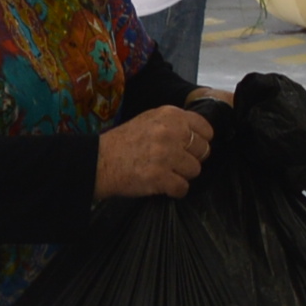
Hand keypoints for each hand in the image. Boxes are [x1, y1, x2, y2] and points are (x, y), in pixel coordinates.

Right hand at [95, 104, 212, 199]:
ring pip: (195, 170)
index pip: (206, 129)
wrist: (99, 161)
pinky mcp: (160, 176)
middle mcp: (171, 132)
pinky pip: (182, 188)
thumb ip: (174, 124)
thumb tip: (198, 135)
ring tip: (165, 172)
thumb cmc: (124, 142)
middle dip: (191, 159)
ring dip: (182, 175)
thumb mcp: (149, 120)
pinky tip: (163, 185)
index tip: (190, 148)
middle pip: (202, 150)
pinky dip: (175, 190)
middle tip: (174, 162)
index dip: (200, 141)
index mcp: (171, 115)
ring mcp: (166, 155)